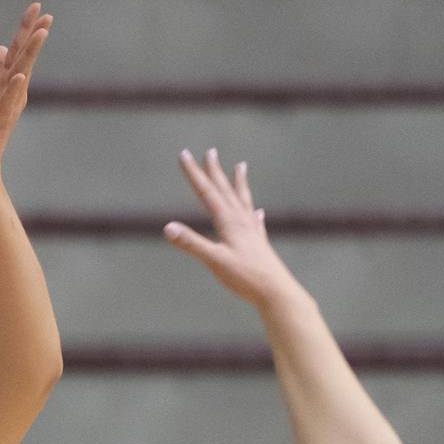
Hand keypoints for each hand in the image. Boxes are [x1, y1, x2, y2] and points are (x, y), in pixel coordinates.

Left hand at [0, 3, 52, 184]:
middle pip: (23, 58)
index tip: (36, 7)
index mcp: (6, 84)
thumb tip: (2, 48)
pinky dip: (14, 90)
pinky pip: (7, 103)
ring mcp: (7, 106)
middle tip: (46, 14)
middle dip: (33, 36)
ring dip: (30, 55)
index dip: (25, 30)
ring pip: (20, 75)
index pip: (17, 52)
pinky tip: (21, 76)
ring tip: (40, 33)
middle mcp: (11, 93)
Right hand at [163, 149, 298, 310]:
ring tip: (241, 166)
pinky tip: (258, 213)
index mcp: (229, 221)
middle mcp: (241, 221)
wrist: (276, 293)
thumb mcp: (214, 261)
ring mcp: (252, 232)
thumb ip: (191, 244)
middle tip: (210, 151)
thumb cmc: (246, 278)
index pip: (206, 192)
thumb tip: (167, 228)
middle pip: (225, 190)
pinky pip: (255, 222)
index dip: (193, 173)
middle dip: (215, 171)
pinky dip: (253, 213)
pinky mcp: (260, 244)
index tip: (184, 154)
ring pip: (243, 201)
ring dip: (239, 183)